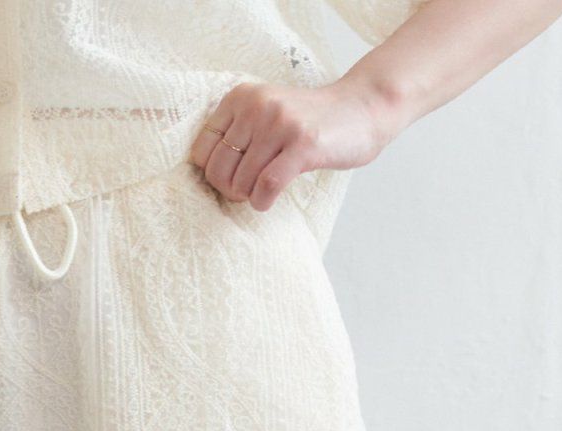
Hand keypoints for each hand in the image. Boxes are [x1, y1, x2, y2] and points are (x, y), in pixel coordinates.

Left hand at [188, 76, 408, 210]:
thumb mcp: (265, 115)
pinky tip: (268, 200)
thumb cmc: (308, 122)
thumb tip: (206, 176)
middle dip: (230, 190)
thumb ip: (237, 134)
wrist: (359, 109)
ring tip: (264, 190)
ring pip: (241, 182)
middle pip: (218, 170)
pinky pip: (267, 186)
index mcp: (241, 97)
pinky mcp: (303, 144)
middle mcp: (257, 106)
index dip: (214, 174)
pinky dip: (262, 202)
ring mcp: (280, 124)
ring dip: (249, 197)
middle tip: (249, 190)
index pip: (201, 151)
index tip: (234, 177)